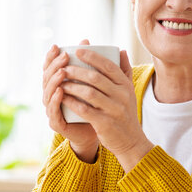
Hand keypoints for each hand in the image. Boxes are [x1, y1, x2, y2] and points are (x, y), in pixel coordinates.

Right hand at [42, 40, 98, 162]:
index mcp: (61, 85)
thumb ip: (109, 69)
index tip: (58, 46)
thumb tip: (120, 50)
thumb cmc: (101, 106)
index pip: (51, 68)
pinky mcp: (57, 123)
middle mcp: (54, 96)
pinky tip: (61, 91)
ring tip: (63, 71)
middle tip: (64, 56)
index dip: (51, 57)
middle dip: (54, 65)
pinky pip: (53, 110)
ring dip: (54, 80)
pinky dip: (55, 100)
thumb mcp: (105, 86)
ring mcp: (53, 110)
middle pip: (47, 77)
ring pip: (48, 92)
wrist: (103, 133)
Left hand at [61, 48, 153, 171]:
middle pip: (96, 78)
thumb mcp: (129, 91)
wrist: (131, 140)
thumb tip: (122, 50)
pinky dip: (72, 102)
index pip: (109, 65)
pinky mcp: (105, 124)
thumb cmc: (126, 112)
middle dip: (77, 70)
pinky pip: (85, 110)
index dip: (92, 56)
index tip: (77, 50)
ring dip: (72, 85)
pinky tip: (62, 97)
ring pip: (89, 93)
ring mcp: (114, 110)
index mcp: (126, 85)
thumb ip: (125, 71)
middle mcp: (122, 96)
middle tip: (64, 67)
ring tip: (61, 81)